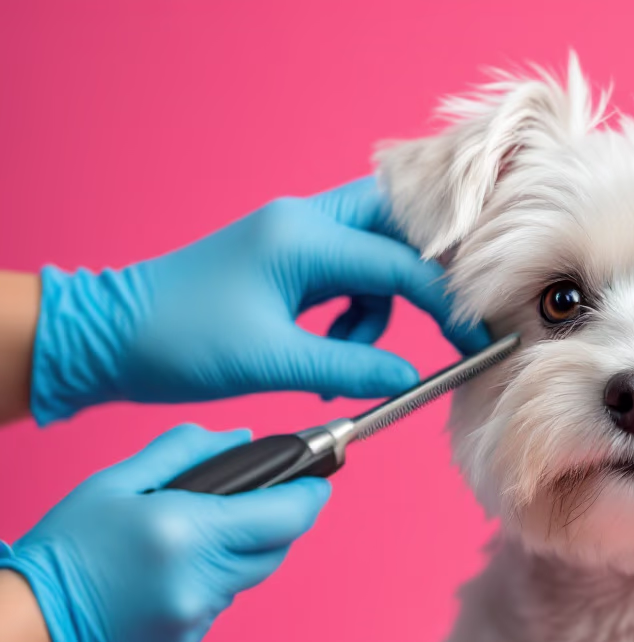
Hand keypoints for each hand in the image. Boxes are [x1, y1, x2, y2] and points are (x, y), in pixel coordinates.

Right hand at [0, 424, 329, 641]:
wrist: (27, 626)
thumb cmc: (65, 548)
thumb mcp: (116, 481)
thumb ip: (184, 452)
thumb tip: (243, 438)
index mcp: (189, 532)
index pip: (287, 516)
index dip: (310, 495)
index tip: (317, 482)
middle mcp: (203, 579)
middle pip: (277, 549)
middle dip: (276, 523)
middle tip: (255, 504)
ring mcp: (198, 618)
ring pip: (248, 577)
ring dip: (238, 554)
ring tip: (193, 537)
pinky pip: (219, 605)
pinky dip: (209, 584)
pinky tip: (171, 573)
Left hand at [30, 177, 488, 423]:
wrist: (111, 337)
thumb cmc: (181, 342)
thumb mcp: (275, 362)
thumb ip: (353, 367)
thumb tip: (412, 380)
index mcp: (303, 236)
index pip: (402, 263)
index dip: (446, 306)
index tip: (473, 343)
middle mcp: (305, 221)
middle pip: (399, 228)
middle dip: (426, 276)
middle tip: (446, 322)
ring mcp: (295, 235)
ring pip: (375, 256)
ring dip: (378, 309)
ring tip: (343, 359)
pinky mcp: (287, 259)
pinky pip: (347, 275)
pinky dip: (352, 314)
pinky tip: (326, 352)